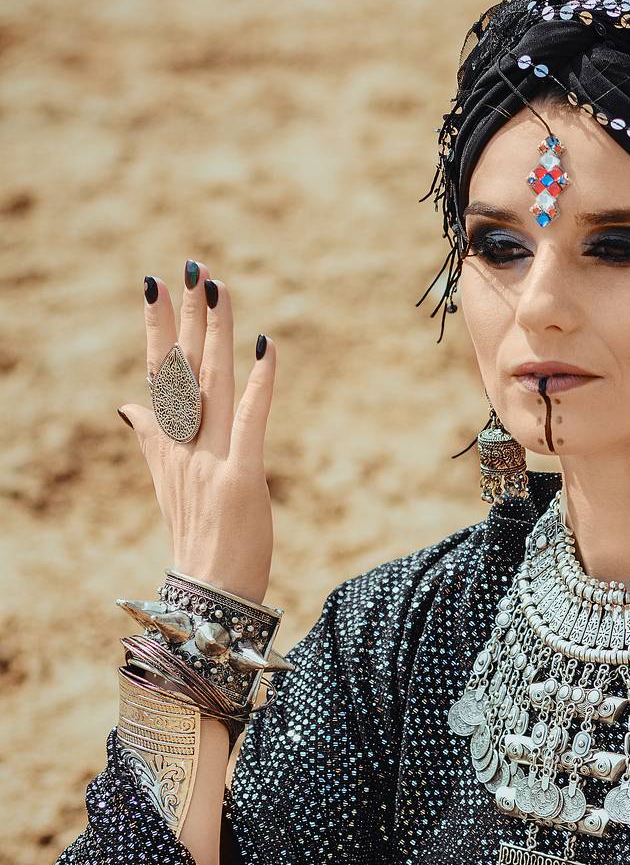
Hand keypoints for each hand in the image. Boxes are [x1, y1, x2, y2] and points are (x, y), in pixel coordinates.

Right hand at [117, 263, 275, 604]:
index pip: (159, 375)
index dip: (158, 329)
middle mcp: (183, 448)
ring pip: (213, 384)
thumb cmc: (197, 541)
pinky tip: (266, 347)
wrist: (209, 596)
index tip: (156, 285)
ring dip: (218, 334)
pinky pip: (251, 421)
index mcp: (167, 446)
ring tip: (221, 289)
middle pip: (185, 369)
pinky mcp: (241, 479)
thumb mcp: (168, 485)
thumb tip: (127, 406)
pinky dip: (259, 383)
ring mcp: (209, 462)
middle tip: (196, 268)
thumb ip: (151, 441)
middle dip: (190, 316)